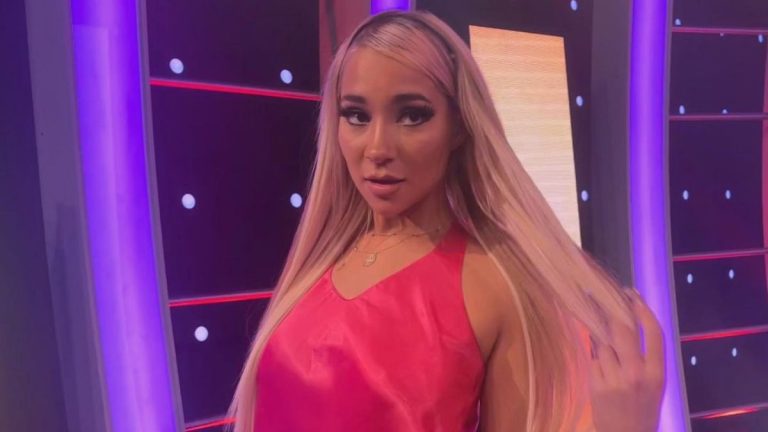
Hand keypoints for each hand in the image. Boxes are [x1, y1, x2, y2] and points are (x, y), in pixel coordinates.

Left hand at [589, 290, 664, 431]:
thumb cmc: (642, 408)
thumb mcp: (654, 383)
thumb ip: (645, 357)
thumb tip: (626, 322)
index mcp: (658, 373)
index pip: (654, 332)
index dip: (642, 309)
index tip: (631, 293)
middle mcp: (638, 374)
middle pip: (623, 330)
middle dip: (610, 310)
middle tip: (599, 295)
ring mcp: (616, 380)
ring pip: (603, 343)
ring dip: (598, 333)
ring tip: (596, 328)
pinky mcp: (597, 385)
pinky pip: (593, 359)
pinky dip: (593, 354)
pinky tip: (596, 357)